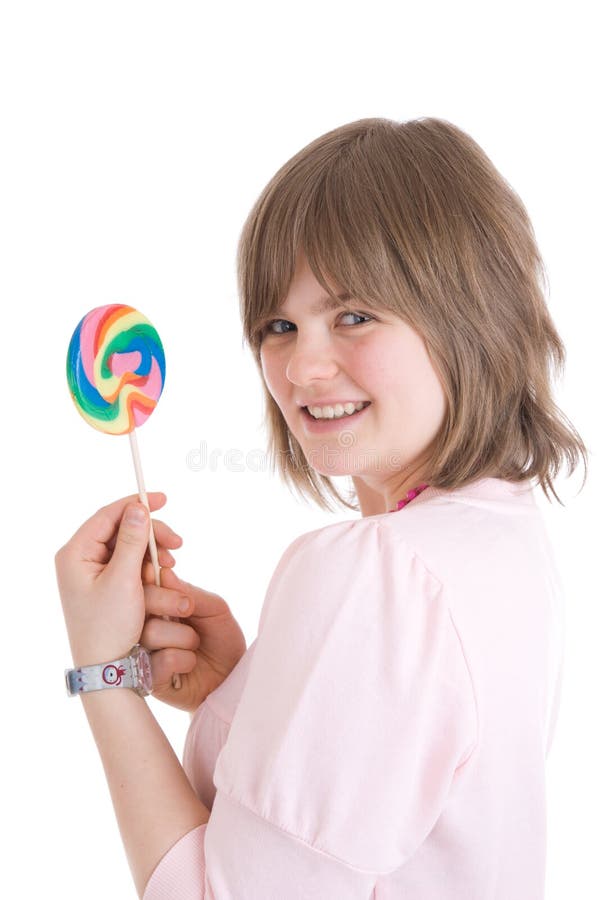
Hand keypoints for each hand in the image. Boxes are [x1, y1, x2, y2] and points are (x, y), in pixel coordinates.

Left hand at [55, 492, 175, 666]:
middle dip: (151, 536)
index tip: (164, 500)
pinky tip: (163, 577)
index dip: (137, 505)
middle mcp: (81, 560)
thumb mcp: (124, 580)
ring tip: (170, 567)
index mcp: (75, 554)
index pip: (107, 515)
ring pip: (130, 548)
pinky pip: (131, 566)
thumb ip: (133, 542)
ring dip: (153, 555)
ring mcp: (93, 573)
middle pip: (122, 531)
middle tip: (177, 544)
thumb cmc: (109, 627)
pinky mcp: (107, 586)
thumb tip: (139, 508)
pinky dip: (149, 569)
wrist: (107, 669)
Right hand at [141, 566, 246, 712]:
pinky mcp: (149, 680)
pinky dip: (183, 659)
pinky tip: (191, 663)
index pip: (140, 585)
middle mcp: (145, 629)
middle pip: (136, 605)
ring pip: (150, 632)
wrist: (234, 679)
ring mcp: (144, 654)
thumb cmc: (223, 640)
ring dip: (182, 636)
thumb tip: (165, 572)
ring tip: (196, 644)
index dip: (147, 576)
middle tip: (188, 608)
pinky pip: (160, 661)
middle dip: (166, 601)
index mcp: (158, 607)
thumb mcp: (215, 609)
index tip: (160, 573)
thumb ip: (189, 592)